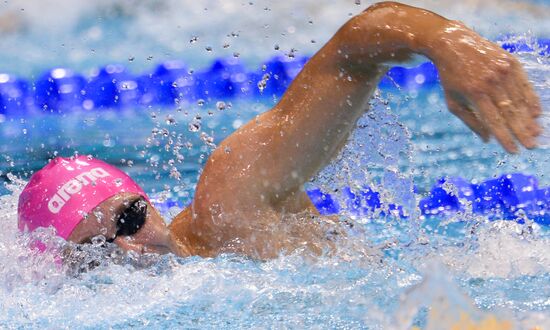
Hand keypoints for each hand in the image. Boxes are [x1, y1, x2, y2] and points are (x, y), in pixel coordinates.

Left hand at [432, 22, 541, 152]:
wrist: (452, 43)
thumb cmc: (451, 77)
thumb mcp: (453, 101)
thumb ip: (470, 120)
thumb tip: (488, 139)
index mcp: (475, 93)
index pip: (495, 121)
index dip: (506, 138)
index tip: (514, 151)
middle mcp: (491, 81)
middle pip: (511, 112)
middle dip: (522, 132)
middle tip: (531, 146)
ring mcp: (503, 70)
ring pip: (520, 99)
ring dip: (529, 119)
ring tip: (536, 133)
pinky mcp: (511, 62)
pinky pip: (524, 84)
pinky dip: (531, 100)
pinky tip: (536, 113)